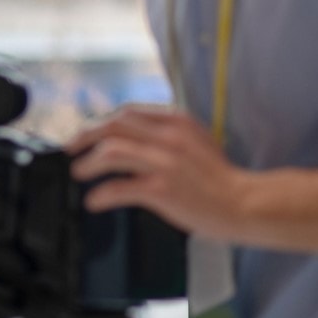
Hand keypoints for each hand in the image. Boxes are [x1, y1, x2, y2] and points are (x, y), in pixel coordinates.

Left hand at [67, 104, 252, 239]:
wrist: (247, 204)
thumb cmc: (221, 179)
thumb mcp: (196, 143)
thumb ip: (167, 135)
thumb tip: (133, 137)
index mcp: (176, 122)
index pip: (128, 113)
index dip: (102, 122)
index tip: (88, 133)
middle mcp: (168, 137)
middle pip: (113, 126)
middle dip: (85, 135)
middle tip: (70, 149)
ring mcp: (165, 162)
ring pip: (111, 151)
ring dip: (88, 162)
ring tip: (79, 173)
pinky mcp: (162, 188)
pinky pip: (120, 187)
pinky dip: (102, 194)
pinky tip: (95, 201)